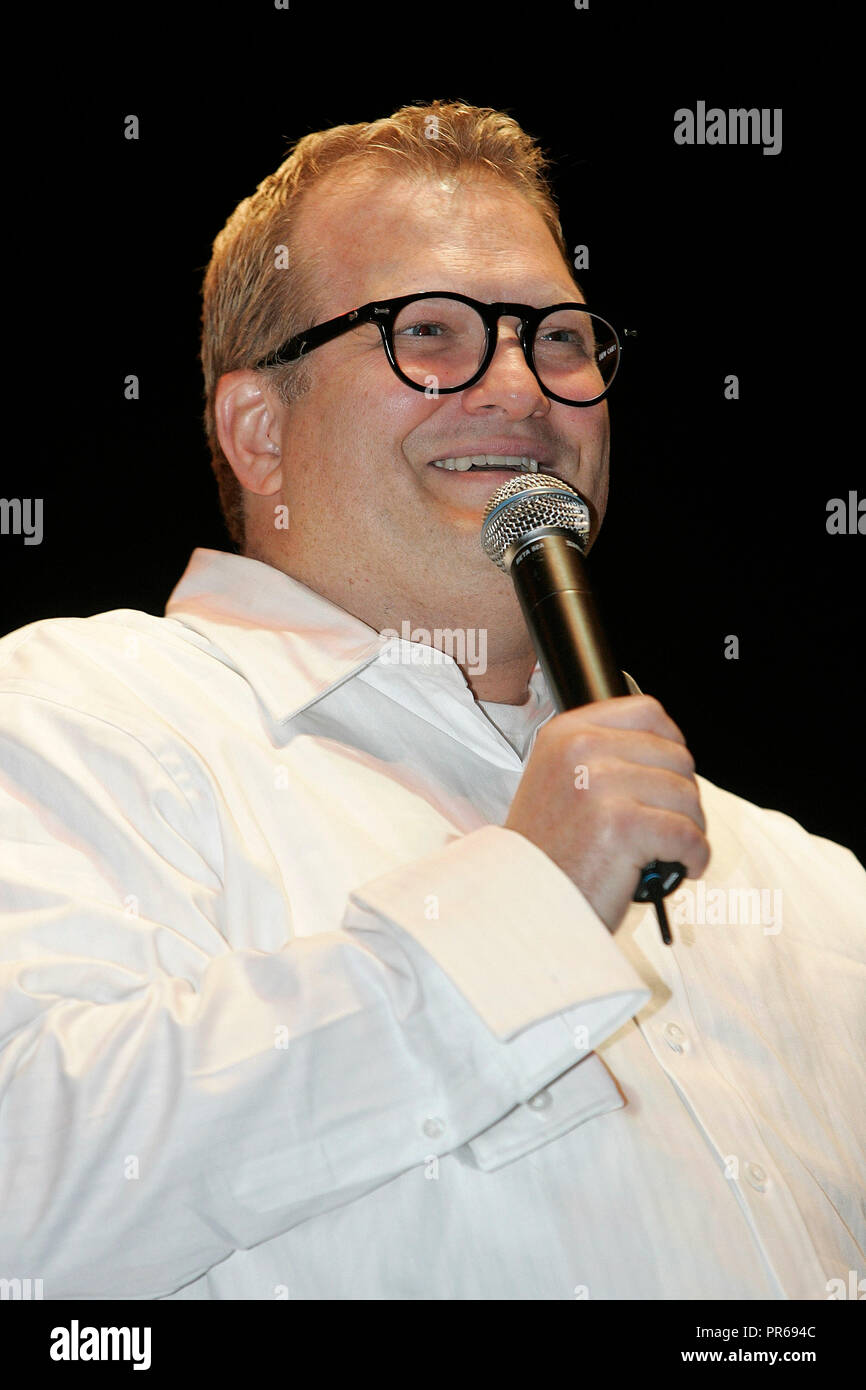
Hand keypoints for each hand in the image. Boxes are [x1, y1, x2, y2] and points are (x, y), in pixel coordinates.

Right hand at [505, 695, 709, 930]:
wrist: (524, 902)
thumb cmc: (550, 851)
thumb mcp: (560, 780)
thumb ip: (602, 755)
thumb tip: (669, 748)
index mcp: (566, 733)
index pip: (647, 711)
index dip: (671, 743)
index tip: (669, 773)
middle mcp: (581, 750)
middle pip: (676, 756)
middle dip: (683, 796)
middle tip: (668, 826)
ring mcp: (600, 785)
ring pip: (687, 796)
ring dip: (690, 828)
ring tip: (669, 850)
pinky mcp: (623, 825)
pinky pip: (688, 834)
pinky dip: (695, 856)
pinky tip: (682, 867)